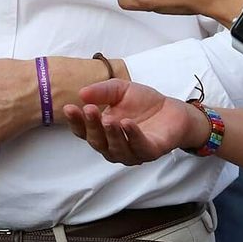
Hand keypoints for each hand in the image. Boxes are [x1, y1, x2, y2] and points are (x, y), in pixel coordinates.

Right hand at [62, 79, 208, 165]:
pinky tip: (127, 124)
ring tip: (108, 119)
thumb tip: (82, 93)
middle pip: (97, 141)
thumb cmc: (143, 103)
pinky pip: (138, 147)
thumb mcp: (120, 90)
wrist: (172, 110)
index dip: (75, 121)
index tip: (70, 107)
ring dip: (111, 134)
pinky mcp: (149, 152)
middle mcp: (113, 145)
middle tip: (89, 110)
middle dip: (92, 126)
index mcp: (102, 131)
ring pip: (115, 149)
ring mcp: (130, 152)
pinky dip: (132, 136)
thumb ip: (102, 91)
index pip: (83, 130)